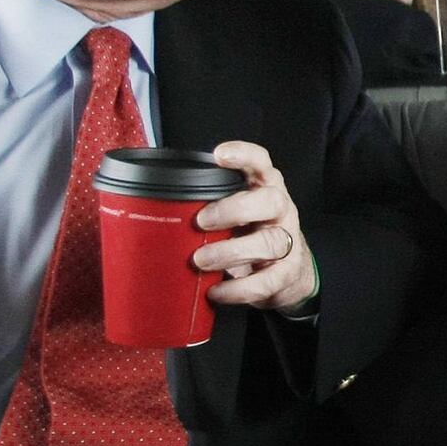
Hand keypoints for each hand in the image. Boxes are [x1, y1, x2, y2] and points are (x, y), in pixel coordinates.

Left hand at [193, 140, 317, 312]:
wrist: (290, 273)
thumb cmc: (251, 233)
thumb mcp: (236, 211)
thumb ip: (210, 204)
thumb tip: (156, 210)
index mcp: (264, 188)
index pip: (261, 162)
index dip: (243, 154)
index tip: (219, 155)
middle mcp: (280, 210)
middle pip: (270, 201)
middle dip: (234, 209)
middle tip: (201, 221)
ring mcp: (288, 242)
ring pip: (269, 242)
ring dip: (231, 251)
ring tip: (201, 261)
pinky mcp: (287, 273)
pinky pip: (266, 281)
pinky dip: (237, 288)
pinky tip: (216, 290)